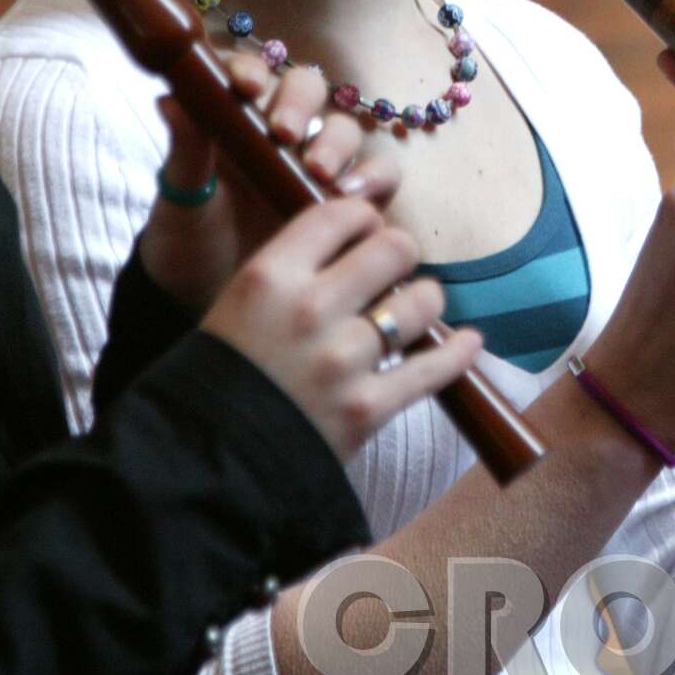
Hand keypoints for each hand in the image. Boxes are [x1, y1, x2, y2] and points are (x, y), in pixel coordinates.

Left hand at [140, 58, 399, 313]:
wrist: (205, 297)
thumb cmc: (186, 239)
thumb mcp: (179, 199)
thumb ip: (184, 151)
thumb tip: (170, 100)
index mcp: (235, 118)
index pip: (252, 73)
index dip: (253, 69)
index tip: (246, 87)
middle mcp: (281, 133)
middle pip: (307, 90)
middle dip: (300, 103)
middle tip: (286, 134)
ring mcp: (316, 164)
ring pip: (343, 129)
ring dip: (337, 142)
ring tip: (321, 173)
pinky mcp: (347, 201)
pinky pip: (376, 177)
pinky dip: (373, 179)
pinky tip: (355, 198)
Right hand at [198, 196, 482, 459]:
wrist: (206, 461)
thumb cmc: (224, 374)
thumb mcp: (239, 300)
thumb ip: (294, 266)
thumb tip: (358, 235)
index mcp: (270, 276)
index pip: (343, 213)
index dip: (363, 217)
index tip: (365, 231)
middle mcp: (309, 309)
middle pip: (394, 247)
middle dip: (399, 255)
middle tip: (392, 272)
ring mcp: (342, 360)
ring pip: (421, 300)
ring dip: (423, 302)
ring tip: (413, 311)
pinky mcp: (367, 408)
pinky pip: (434, 368)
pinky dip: (457, 353)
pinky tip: (468, 341)